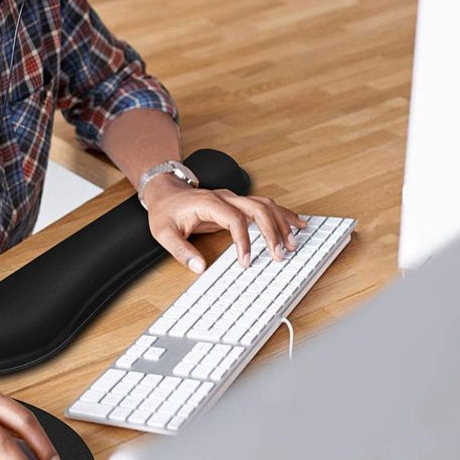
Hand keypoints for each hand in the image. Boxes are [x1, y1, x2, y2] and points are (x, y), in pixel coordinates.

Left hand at [143, 174, 306, 272]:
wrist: (165, 192)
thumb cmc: (165, 211)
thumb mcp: (164, 233)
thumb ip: (180, 251)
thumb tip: (199, 268)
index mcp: (209, 203)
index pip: (234, 219)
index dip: (244, 241)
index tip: (246, 261)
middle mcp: (225, 198)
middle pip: (257, 208)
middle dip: (271, 231)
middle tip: (279, 254)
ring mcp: (233, 198)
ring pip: (265, 204)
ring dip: (281, 222)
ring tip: (293, 243)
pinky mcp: (237, 203)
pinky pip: (264, 206)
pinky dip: (281, 215)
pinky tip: (296, 224)